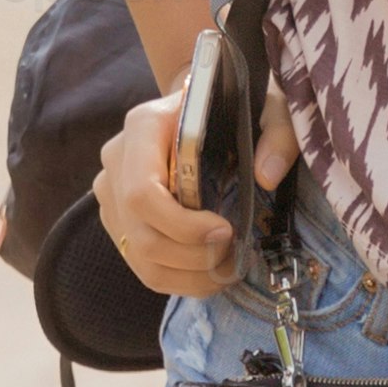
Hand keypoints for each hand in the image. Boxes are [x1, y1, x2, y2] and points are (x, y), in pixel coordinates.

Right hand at [94, 82, 289, 300]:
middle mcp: (116, 160)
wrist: (198, 107)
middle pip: (141, 234)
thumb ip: (277, 134)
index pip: (142, 193)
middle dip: (194, 257)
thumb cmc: (231, 107)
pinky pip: (142, 264)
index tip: (227, 230)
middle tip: (235, 254)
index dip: (183, 225)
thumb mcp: (265, 107)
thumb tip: (267, 176)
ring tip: (228, 267)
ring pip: (141, 257)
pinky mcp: (117, 219)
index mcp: (142, 127)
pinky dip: (180, 279)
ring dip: (189, 276)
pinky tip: (211, 271)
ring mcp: (110, 193)